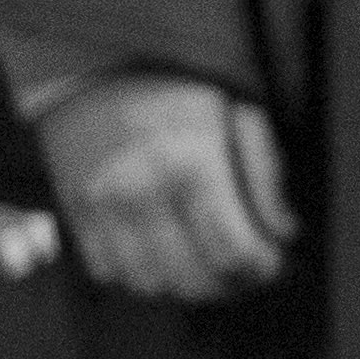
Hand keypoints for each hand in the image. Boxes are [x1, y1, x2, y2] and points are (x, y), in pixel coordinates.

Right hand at [29, 66, 294, 302]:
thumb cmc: (179, 91)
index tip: (276, 266)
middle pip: (193, 278)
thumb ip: (266, 174)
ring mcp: (101, 210)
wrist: (97, 72)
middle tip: (250, 273)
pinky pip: (110, 275)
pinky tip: (166, 254)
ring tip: (212, 266)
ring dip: (187, 286)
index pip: (232, 249)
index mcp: (190, 162)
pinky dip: (143, 276)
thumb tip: (284, 232)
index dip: (262, 269)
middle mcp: (141, 192)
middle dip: (230, 285)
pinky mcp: (75, 218)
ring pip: (152, 285)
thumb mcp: (239, 111)